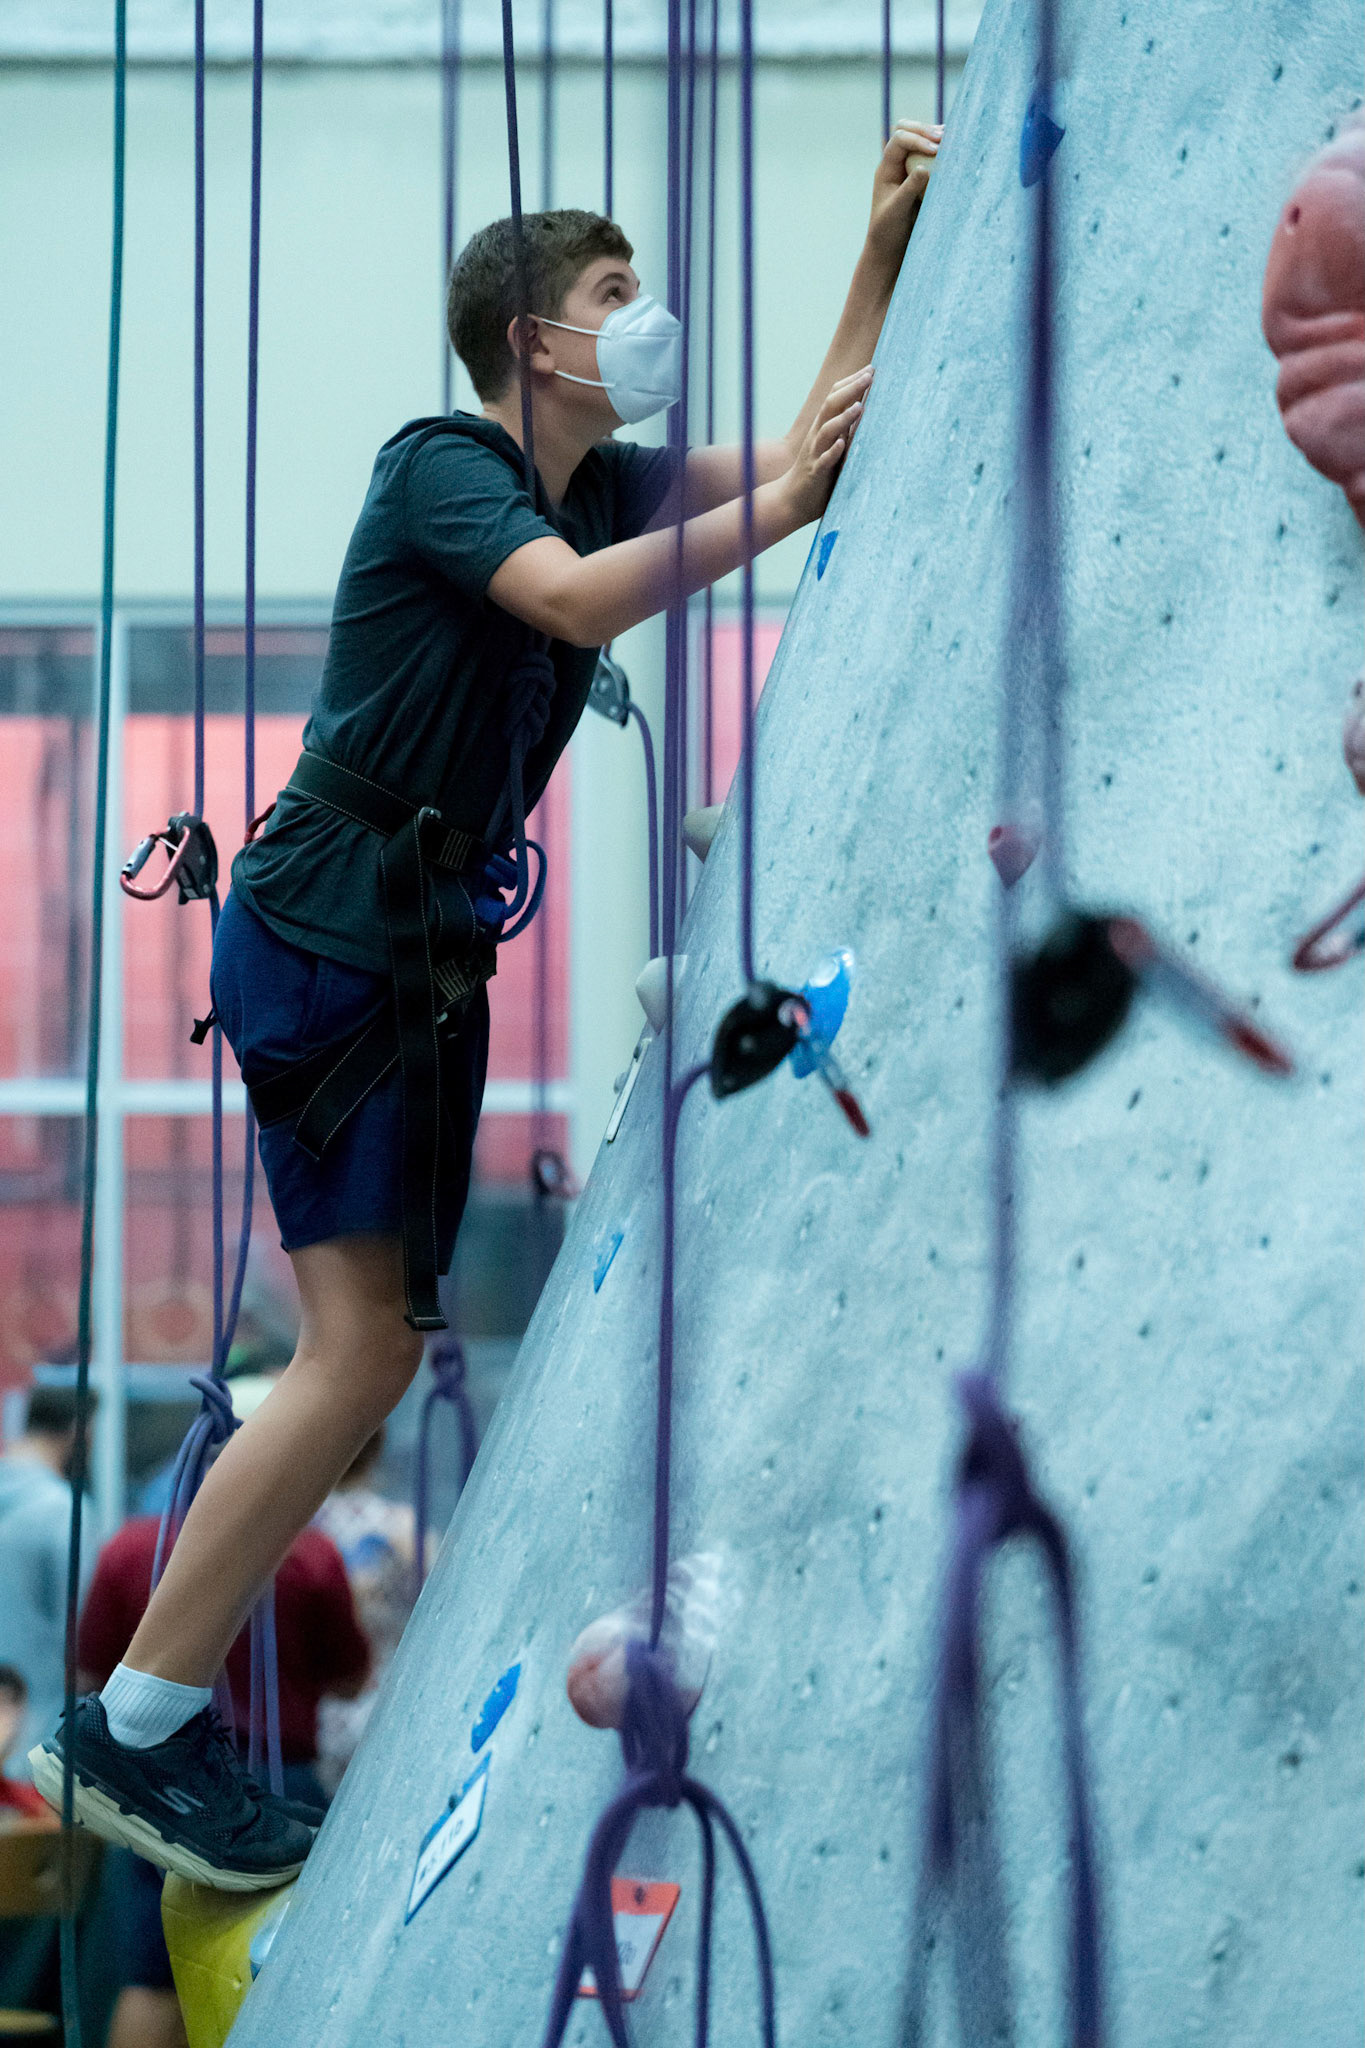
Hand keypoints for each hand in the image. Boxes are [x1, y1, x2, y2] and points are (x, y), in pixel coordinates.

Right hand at [778, 368, 872, 526]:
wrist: (790, 501)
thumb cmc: (817, 473)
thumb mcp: (833, 446)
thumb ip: (845, 429)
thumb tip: (864, 409)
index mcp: (822, 427)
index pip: (835, 397)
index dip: (851, 382)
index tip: (870, 369)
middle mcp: (817, 436)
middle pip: (831, 406)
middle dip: (851, 389)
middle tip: (870, 376)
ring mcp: (815, 453)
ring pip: (827, 430)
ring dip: (843, 418)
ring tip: (860, 407)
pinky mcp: (816, 473)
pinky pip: (824, 460)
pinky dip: (833, 451)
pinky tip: (843, 444)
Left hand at [865, 119, 941, 274]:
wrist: (890, 248)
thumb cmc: (888, 231)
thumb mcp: (897, 211)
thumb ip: (909, 189)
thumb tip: (923, 168)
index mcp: (886, 168)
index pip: (899, 139)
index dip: (917, 139)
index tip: (935, 150)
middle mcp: (897, 163)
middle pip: (908, 130)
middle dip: (926, 130)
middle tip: (945, 138)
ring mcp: (909, 167)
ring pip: (921, 140)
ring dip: (935, 137)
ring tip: (954, 141)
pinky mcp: (923, 176)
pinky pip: (932, 156)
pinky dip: (942, 152)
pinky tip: (956, 154)